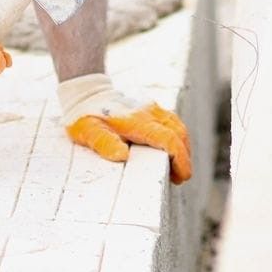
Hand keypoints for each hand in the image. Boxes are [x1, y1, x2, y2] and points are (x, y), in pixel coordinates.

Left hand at [58, 74, 192, 183]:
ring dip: (183, 147)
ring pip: (178, 127)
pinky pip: (172, 122)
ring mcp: (152, 109)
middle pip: (179, 133)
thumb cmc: (86, 115)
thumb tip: (122, 156)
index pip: (168, 139)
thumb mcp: (89, 132)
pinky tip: (172, 150)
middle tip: (180, 177)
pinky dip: (178, 138)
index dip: (180, 159)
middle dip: (185, 157)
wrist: (87, 93)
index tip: (183, 176)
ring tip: (178, 168)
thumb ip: (104, 143)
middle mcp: (149, 112)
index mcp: (136, 121)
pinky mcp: (152, 109)